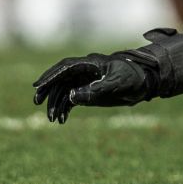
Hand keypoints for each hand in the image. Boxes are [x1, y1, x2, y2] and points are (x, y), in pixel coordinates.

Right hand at [33, 54, 151, 123]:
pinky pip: (71, 99)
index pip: (65, 68)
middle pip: (60, 79)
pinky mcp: (88, 91)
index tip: (38, 86)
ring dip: (56, 103)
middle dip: (48, 90)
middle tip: (37, 102)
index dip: (50, 75)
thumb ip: (95, 89)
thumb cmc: (133, 78)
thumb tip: (71, 96)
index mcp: (90, 63)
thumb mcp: (116, 84)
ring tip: (53, 119)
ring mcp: (85, 81)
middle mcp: (84, 71)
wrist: (145, 83)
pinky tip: (62, 120)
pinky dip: (65, 108)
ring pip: (64, 90)